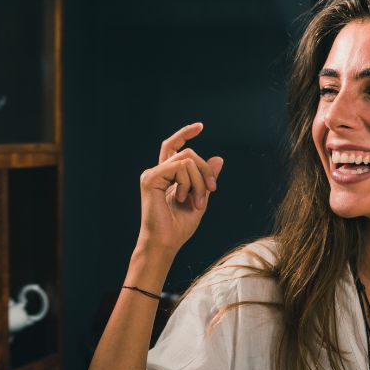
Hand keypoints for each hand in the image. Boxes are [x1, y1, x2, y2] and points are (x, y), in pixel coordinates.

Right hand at [136, 122, 223, 257]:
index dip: (185, 134)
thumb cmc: (179, 228)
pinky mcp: (151, 179)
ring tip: (195, 202)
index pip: (173, 147)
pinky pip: (180, 167)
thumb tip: (218, 158)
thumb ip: (207, 179)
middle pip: (189, 154)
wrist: (165, 243)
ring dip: (199, 182)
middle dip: (205, 171)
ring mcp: (152, 174)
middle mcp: (157, 172)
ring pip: (187, 160)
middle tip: (211, 191)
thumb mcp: (201, 199)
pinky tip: (181, 198)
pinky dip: (188, 183)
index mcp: (166, 176)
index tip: (200, 126)